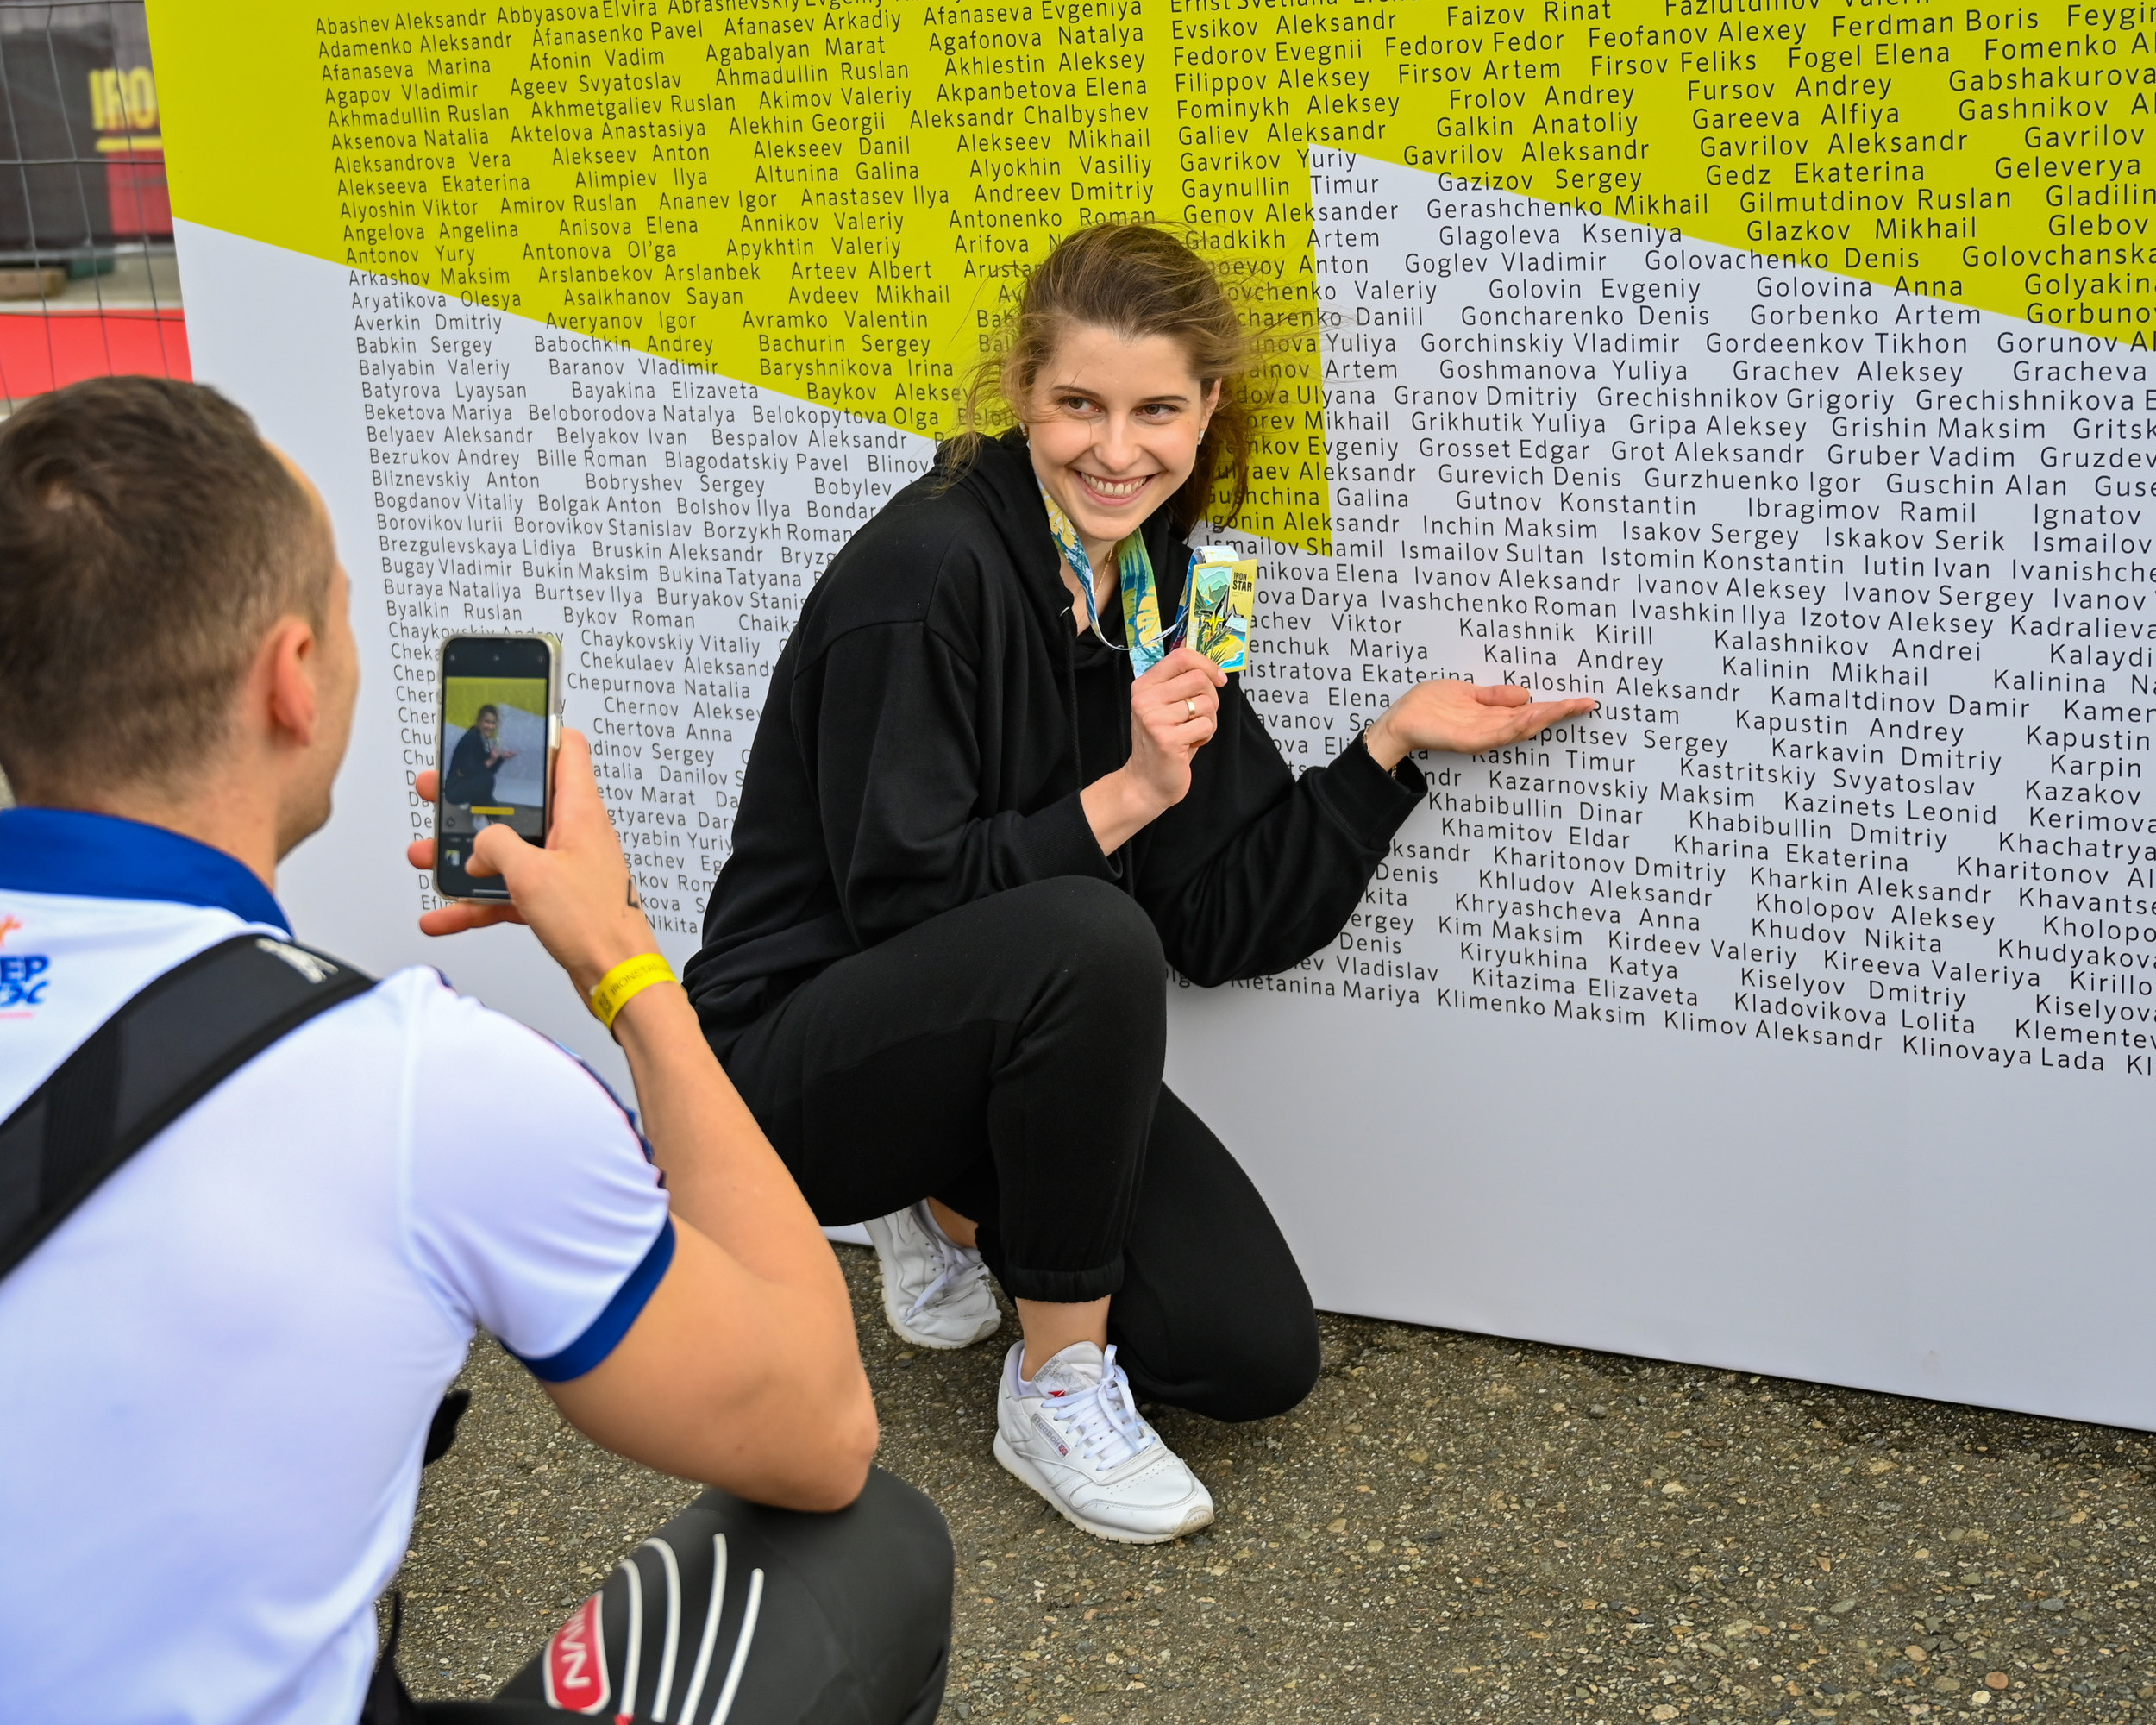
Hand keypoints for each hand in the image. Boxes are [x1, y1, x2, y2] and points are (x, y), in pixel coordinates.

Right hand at [405, 728, 659, 997]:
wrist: (617, 977)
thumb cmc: (596, 923)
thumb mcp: (531, 873)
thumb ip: (495, 846)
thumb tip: (479, 845)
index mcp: (579, 811)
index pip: (567, 750)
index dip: (538, 732)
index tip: (504, 728)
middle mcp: (574, 834)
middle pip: (519, 802)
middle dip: (474, 800)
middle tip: (439, 792)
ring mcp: (564, 868)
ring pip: (506, 851)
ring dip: (464, 855)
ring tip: (427, 855)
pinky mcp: (555, 900)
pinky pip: (507, 892)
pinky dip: (475, 902)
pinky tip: (443, 914)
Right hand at [1080, 646, 1226, 852]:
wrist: (1146, 781)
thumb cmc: (1163, 741)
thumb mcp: (1165, 705)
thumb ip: (1180, 682)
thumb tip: (1204, 656)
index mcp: (1144, 685)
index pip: (1181, 656)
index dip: (1207, 664)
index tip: (1219, 678)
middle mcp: (1145, 699)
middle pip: (1198, 679)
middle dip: (1211, 698)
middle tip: (1202, 715)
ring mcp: (1154, 719)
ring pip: (1207, 703)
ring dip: (1209, 720)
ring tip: (1192, 732)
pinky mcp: (1167, 739)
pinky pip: (1206, 726)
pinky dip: (1206, 736)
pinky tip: (1190, 744)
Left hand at [1364, 679, 1598, 769]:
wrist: (1398, 721)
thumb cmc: (1427, 706)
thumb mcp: (1467, 692)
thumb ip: (1494, 695)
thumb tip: (1526, 694)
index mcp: (1492, 716)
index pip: (1531, 711)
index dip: (1556, 706)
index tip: (1581, 699)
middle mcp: (1491, 728)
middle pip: (1533, 720)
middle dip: (1560, 712)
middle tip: (1587, 702)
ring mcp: (1481, 736)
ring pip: (1521, 728)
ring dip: (1546, 717)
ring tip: (1569, 707)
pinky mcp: (1468, 740)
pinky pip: (1497, 734)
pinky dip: (1517, 726)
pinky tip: (1533, 716)